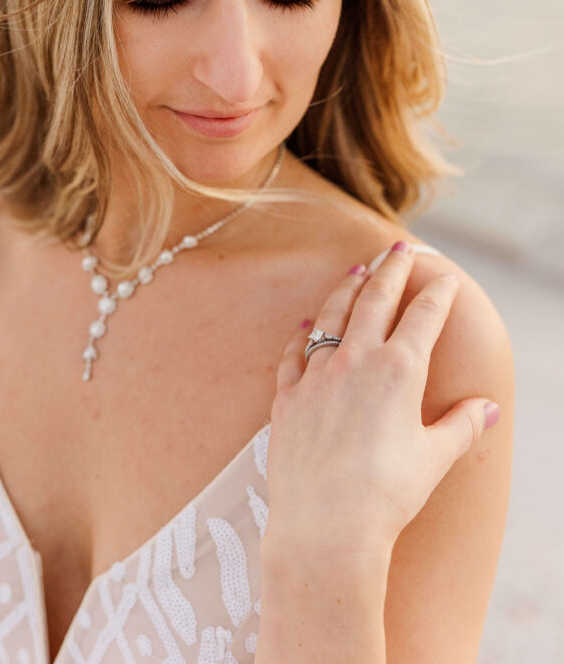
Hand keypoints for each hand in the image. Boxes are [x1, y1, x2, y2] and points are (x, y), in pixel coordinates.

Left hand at [262, 243, 498, 564]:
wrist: (325, 527)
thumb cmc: (386, 495)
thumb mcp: (434, 459)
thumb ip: (460, 426)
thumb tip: (486, 408)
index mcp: (398, 370)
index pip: (423, 316)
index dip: (437, 292)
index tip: (444, 275)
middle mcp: (355, 361)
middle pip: (375, 299)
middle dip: (391, 269)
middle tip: (400, 247)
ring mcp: (317, 375)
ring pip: (332, 316)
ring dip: (346, 289)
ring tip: (356, 270)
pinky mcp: (287, 396)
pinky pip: (294, 353)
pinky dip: (303, 334)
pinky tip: (306, 324)